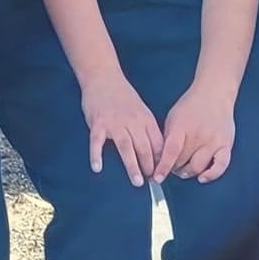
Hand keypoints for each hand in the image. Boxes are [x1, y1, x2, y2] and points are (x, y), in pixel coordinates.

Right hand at [79, 70, 160, 187]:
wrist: (103, 77)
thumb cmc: (123, 96)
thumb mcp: (141, 110)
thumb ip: (147, 130)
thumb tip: (157, 154)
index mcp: (145, 119)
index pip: (157, 143)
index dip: (161, 160)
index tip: (161, 174)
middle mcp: (132, 121)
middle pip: (144, 147)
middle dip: (149, 167)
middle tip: (151, 182)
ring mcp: (114, 122)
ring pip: (126, 147)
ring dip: (132, 165)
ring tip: (137, 181)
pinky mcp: (98, 123)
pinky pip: (97, 142)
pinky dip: (96, 155)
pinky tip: (97, 168)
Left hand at [157, 84, 234, 183]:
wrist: (214, 93)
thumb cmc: (191, 105)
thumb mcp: (172, 118)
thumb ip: (167, 138)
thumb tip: (161, 159)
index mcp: (181, 127)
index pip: (170, 153)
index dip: (163, 168)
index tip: (157, 177)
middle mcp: (198, 136)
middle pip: (183, 162)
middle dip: (174, 169)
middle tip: (171, 168)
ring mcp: (213, 141)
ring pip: (198, 167)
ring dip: (188, 173)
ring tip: (184, 170)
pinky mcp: (226, 145)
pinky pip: (221, 166)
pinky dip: (211, 175)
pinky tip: (203, 177)